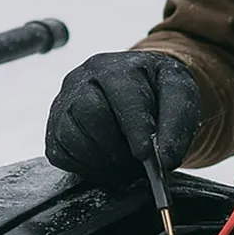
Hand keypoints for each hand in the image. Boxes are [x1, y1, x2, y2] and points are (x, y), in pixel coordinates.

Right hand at [45, 51, 200, 182]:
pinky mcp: (54, 128)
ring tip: (124, 161)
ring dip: (101, 159)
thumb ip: (177, 125)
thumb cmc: (159, 93)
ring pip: (71, 136)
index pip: (122, 97)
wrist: (139, 91)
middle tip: (136, 160)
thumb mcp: (180, 97)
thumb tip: (164, 161)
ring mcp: (63, 103)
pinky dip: (84, 167)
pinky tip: (105, 163)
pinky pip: (60, 153)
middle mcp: (82, 79)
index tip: (146, 155)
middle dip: (116, 146)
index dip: (135, 129)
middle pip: (90, 114)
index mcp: (117, 67)